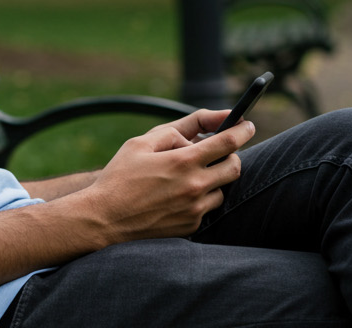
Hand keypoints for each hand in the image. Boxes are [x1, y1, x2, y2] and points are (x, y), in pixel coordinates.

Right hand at [77, 111, 254, 242]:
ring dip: (214, 180)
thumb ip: (175, 130)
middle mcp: (194, 186)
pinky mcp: (190, 226)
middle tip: (218, 152)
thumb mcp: (141, 143)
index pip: (228, 141)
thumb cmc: (119, 177)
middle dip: (231, 156)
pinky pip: (207, 209)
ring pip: (222, 190)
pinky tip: (177, 196)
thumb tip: (201, 130)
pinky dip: (200, 199)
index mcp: (183, 161)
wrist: (103, 220)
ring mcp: (194, 209)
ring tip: (189, 177)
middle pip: (235, 167)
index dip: (243, 130)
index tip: (248, 125)